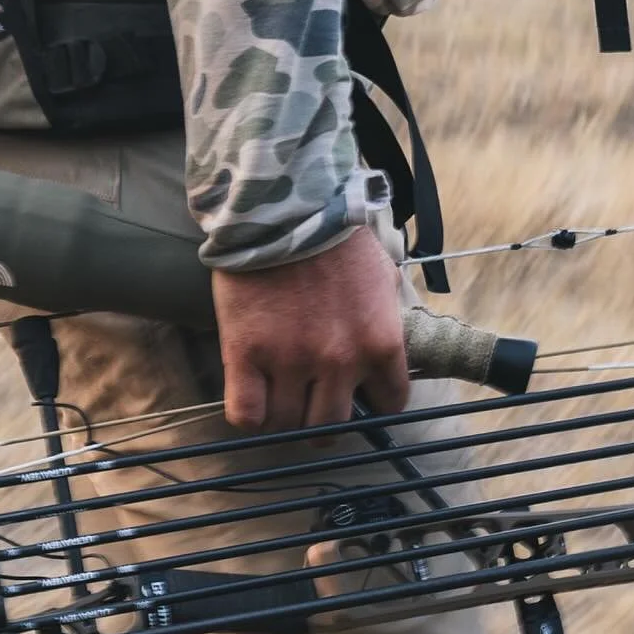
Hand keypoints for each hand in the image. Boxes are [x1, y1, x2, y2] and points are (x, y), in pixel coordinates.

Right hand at [210, 227, 408, 432]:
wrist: (285, 206)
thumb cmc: (335, 236)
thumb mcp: (382, 279)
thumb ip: (385, 324)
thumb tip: (382, 358)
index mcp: (380, 343)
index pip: (388, 406)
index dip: (370, 403)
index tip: (356, 394)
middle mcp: (339, 361)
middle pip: (330, 427)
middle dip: (320, 419)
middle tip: (308, 400)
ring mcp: (291, 361)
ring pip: (287, 425)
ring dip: (282, 415)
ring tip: (276, 394)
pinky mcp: (246, 355)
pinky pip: (246, 415)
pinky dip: (248, 414)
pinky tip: (250, 396)